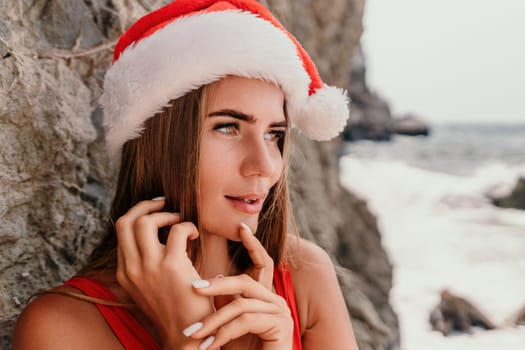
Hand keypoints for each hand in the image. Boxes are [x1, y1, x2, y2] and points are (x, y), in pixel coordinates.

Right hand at [115, 198, 213, 347]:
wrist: (185, 335)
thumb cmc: (174, 310)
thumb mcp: (150, 288)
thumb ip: (147, 265)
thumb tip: (159, 240)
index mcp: (125, 272)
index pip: (121, 231)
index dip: (138, 214)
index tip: (154, 210)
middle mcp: (132, 268)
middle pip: (126, 221)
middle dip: (145, 205)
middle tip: (164, 203)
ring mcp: (149, 267)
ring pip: (145, 221)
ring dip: (166, 214)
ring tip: (180, 220)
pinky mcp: (172, 267)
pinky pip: (178, 230)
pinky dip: (187, 226)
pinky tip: (195, 235)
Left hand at [184, 223, 292, 349]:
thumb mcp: (226, 323)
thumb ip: (221, 302)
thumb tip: (202, 279)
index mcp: (262, 295)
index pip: (261, 262)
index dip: (253, 243)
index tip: (241, 227)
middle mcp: (274, 299)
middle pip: (244, 281)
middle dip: (217, 285)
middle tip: (193, 289)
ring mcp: (279, 311)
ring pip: (241, 303)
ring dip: (213, 320)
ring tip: (193, 334)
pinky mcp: (280, 326)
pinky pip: (247, 320)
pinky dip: (225, 333)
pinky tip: (211, 344)